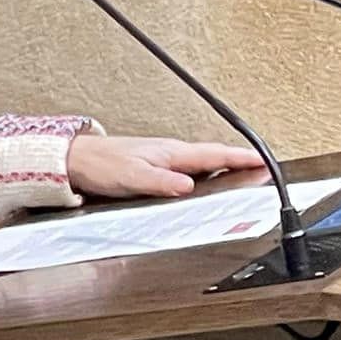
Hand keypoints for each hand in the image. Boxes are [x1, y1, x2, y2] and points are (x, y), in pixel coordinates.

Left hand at [67, 135, 263, 200]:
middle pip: (213, 156)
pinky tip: (204, 179)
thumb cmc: (102, 165)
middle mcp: (170, 153)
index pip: (213, 155)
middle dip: (239, 160)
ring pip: (202, 161)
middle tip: (263, 166)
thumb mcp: (133, 177)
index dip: (240, 158)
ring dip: (224, 164)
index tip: (263, 161)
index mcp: (171, 153)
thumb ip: (162, 181)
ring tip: (243, 171)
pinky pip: (189, 167)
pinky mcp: (155, 165)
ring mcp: (164, 158)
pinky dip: (205, 170)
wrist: (77, 159)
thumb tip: (187, 186)